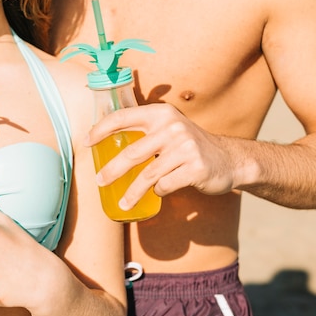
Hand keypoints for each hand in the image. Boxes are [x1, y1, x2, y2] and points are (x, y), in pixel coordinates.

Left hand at [86, 103, 237, 209]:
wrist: (229, 159)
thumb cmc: (188, 146)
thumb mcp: (168, 129)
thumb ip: (144, 131)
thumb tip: (105, 142)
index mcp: (161, 113)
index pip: (123, 117)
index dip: (101, 129)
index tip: (86, 142)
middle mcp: (172, 127)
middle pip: (132, 152)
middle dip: (112, 170)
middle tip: (99, 180)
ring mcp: (185, 148)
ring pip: (148, 175)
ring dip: (131, 192)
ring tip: (122, 202)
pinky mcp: (195, 168)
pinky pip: (166, 185)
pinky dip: (158, 192)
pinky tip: (158, 193)